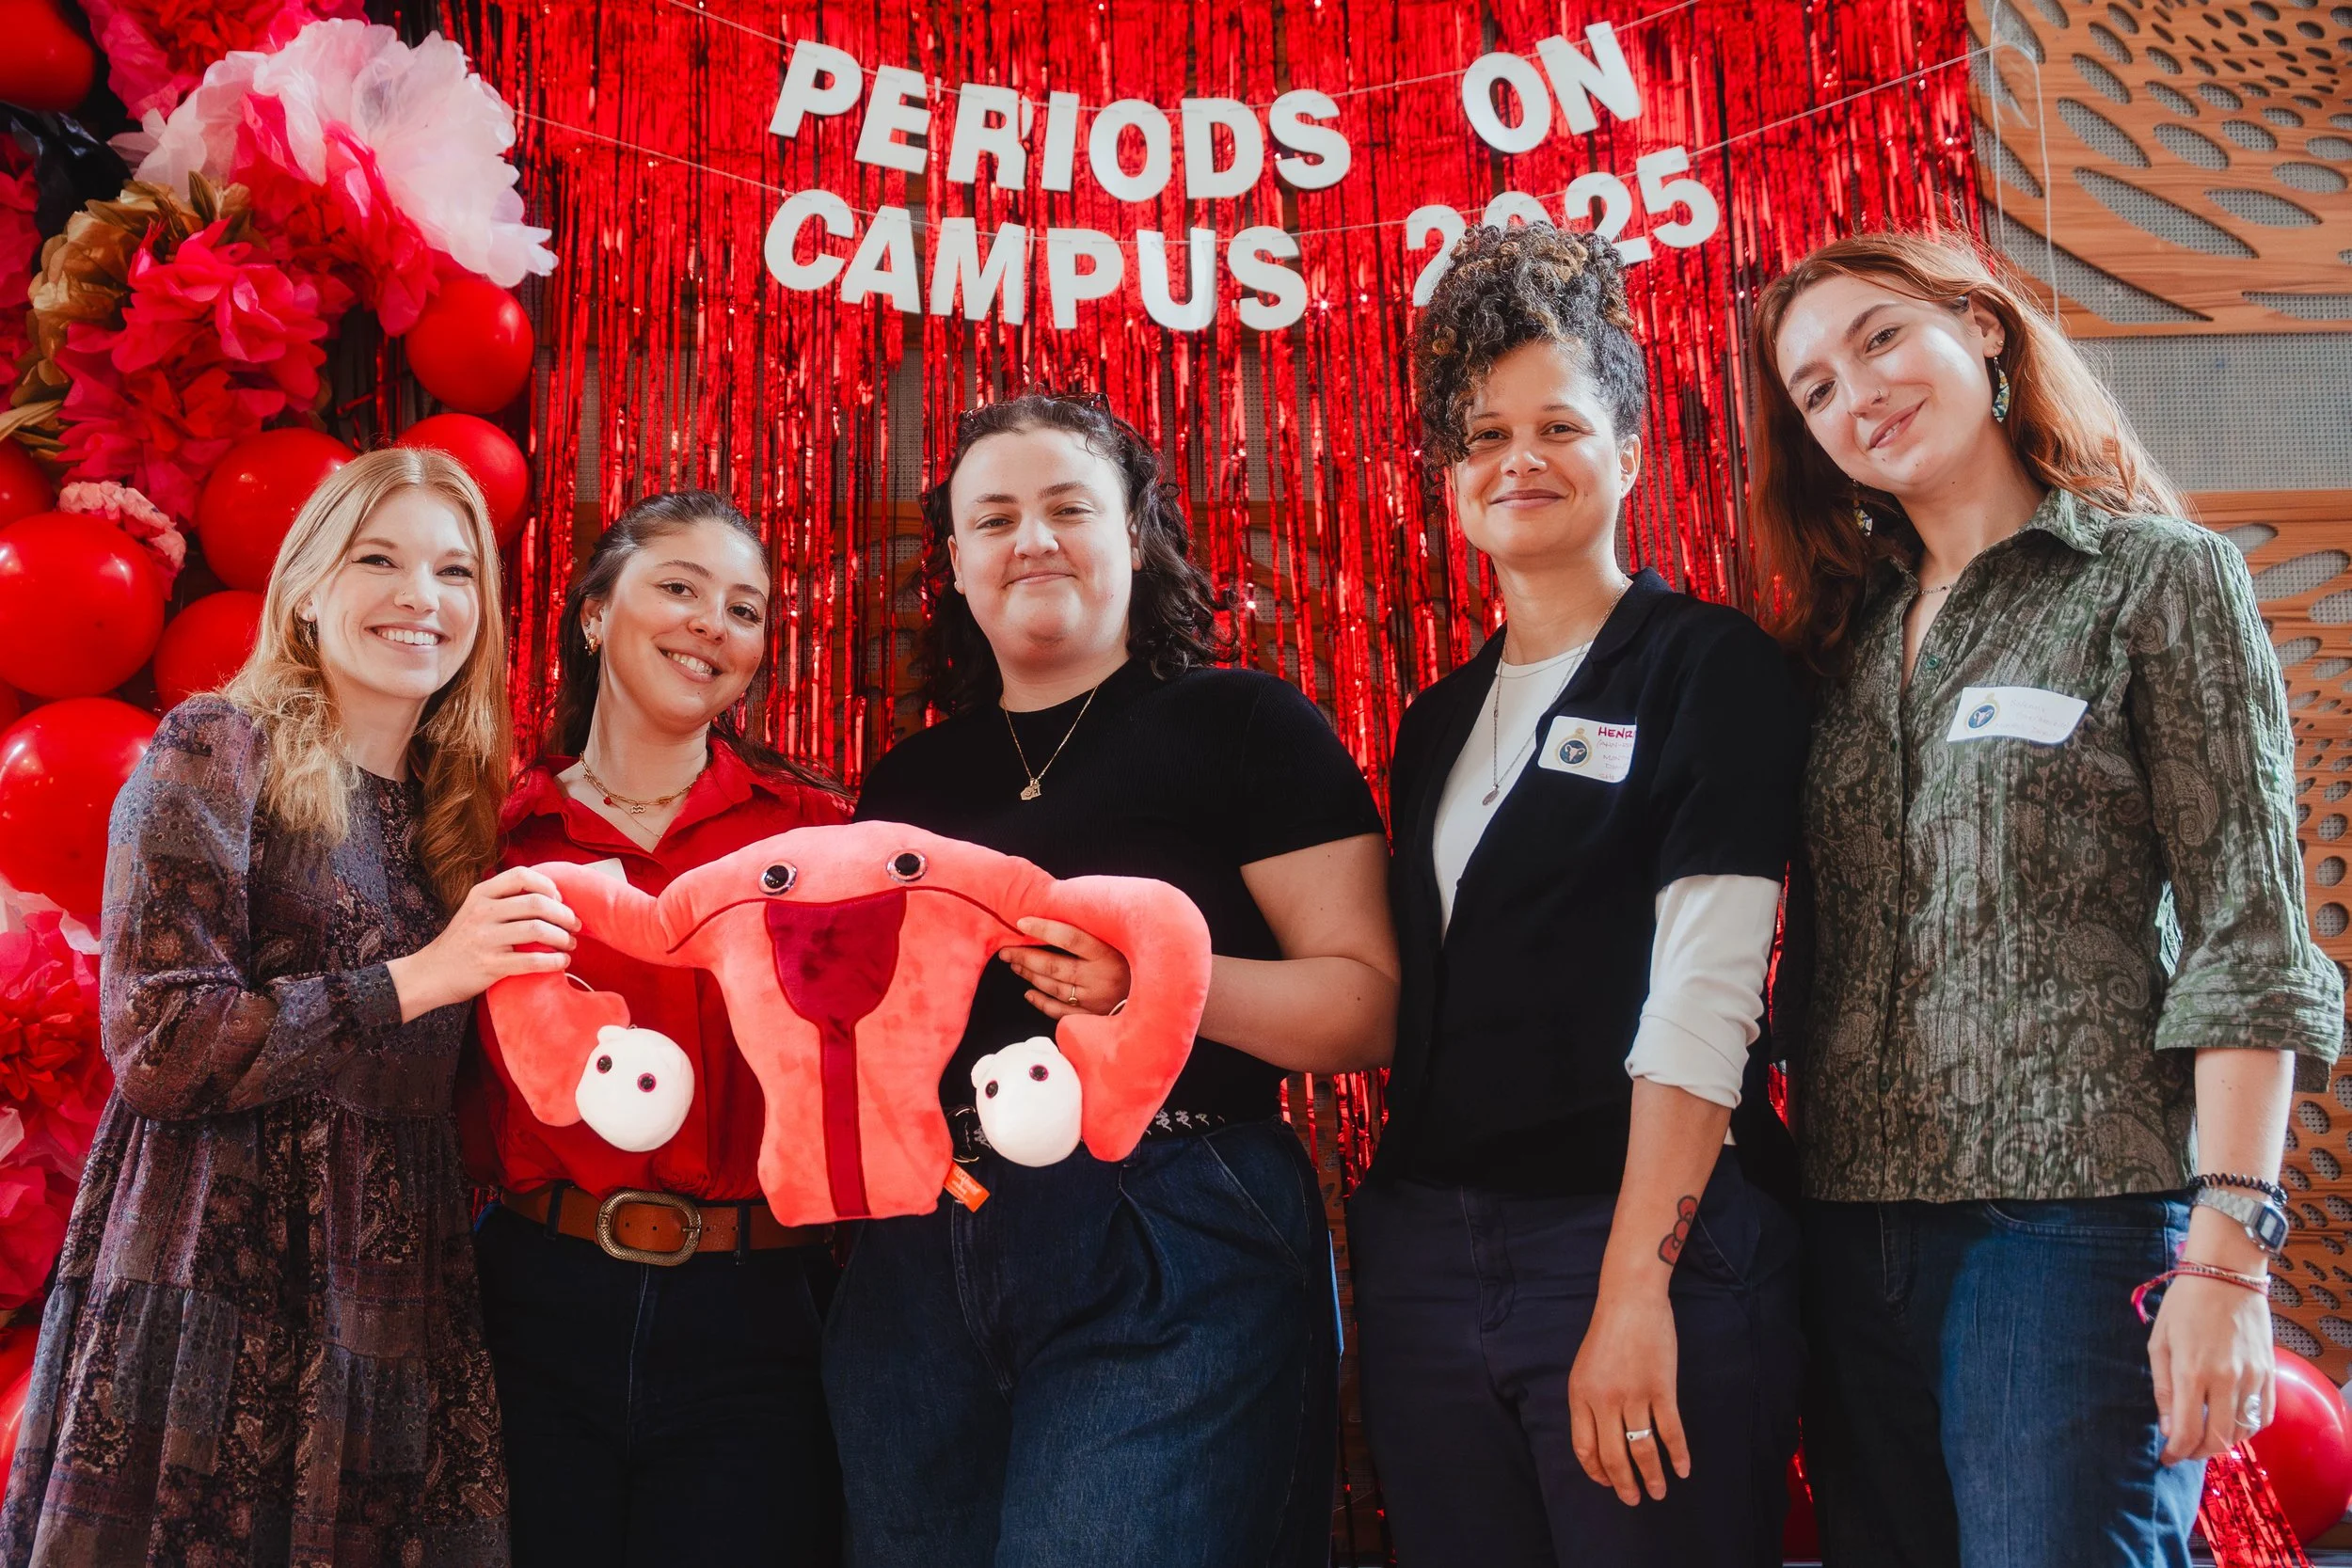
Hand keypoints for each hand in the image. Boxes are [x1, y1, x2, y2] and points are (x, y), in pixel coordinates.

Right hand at [387, 866, 578, 1020]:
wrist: (432, 973)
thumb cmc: (463, 941)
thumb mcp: (475, 909)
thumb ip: (503, 898)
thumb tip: (549, 893)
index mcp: (480, 894)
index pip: (521, 875)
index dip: (547, 885)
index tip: (560, 898)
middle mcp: (482, 912)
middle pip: (536, 903)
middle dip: (564, 914)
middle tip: (575, 925)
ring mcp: (485, 939)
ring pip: (537, 930)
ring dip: (563, 938)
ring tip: (570, 944)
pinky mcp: (490, 965)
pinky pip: (532, 961)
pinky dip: (554, 961)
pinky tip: (562, 962)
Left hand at [997, 917, 1131, 1019]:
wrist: (1160, 997)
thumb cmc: (1137, 963)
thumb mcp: (1122, 942)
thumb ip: (1097, 931)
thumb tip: (1062, 910)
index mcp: (1108, 954)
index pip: (1070, 937)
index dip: (1043, 928)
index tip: (1021, 922)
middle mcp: (1101, 978)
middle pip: (1054, 966)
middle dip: (1026, 956)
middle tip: (1007, 949)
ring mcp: (1096, 1001)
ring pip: (1054, 988)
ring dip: (1030, 976)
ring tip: (1015, 965)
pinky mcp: (1093, 1018)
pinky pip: (1060, 1012)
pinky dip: (1041, 1002)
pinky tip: (1029, 993)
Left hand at [1569, 1284, 1689, 1504]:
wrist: (1630, 1301)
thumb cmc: (1607, 1334)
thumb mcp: (1584, 1369)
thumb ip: (1588, 1403)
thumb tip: (1599, 1442)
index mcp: (1580, 1395)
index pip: (1584, 1448)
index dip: (1596, 1471)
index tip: (1607, 1483)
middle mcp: (1604, 1400)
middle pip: (1613, 1456)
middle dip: (1624, 1484)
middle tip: (1634, 1500)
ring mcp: (1634, 1395)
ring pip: (1643, 1448)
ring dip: (1653, 1476)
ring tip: (1659, 1493)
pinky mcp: (1662, 1388)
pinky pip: (1671, 1431)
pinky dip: (1678, 1454)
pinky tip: (1683, 1470)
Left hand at [2150, 1271, 2274, 1462]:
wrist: (2226, 1275)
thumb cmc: (2184, 1306)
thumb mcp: (2159, 1343)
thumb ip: (2163, 1389)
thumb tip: (2168, 1428)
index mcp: (2193, 1372)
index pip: (2188, 1431)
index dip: (2176, 1452)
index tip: (2167, 1457)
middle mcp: (2226, 1380)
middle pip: (2219, 1439)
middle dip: (2198, 1452)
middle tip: (2185, 1450)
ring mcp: (2253, 1377)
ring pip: (2244, 1432)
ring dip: (2223, 1442)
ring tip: (2205, 1437)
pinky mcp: (2270, 1372)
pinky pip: (2264, 1415)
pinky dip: (2248, 1428)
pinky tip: (2232, 1422)